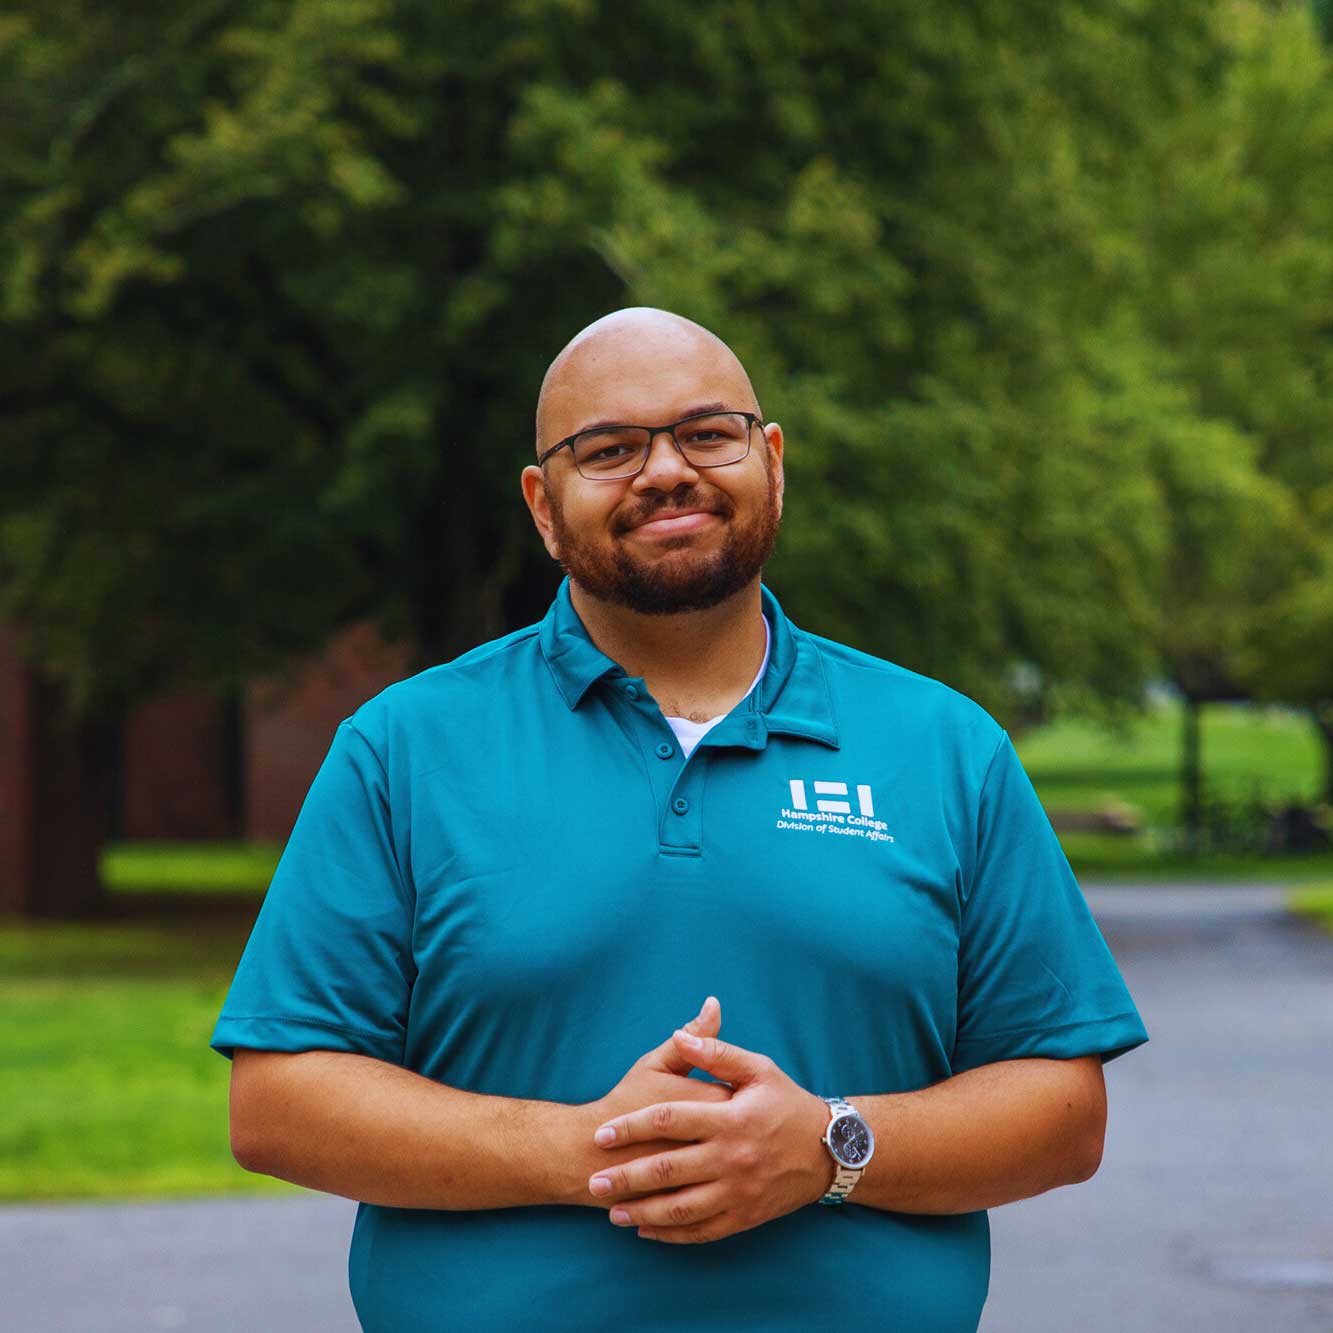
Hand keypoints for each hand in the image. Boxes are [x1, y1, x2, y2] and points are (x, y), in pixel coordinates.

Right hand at [574, 997, 731, 1207]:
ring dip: (738, 1162)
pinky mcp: (691, 1203)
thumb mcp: (656, 1064)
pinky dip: (722, 1191)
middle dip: (749, 1131)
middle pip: (749, 1136)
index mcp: (706, 1105)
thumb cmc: (624, 1101)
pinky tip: (718, 1180)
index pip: (747, 1097)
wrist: (587, 1151)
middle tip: (740, 1125)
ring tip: (729, 1152)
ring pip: (738, 1171)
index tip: (741, 1095)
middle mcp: (710, 1143)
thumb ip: (691, 1039)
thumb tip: (714, 1005)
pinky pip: (720, 1201)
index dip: (747, 1095)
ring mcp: (702, 1177)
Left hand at [586, 1029, 831, 1243]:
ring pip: (681, 1208)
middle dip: (626, 1178)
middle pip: (667, 1170)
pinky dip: (671, 1233)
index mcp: (731, 1118)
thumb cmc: (788, 1102)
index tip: (602, 1133)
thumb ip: (716, 1053)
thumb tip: (679, 1034)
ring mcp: (739, 1192)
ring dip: (642, 1211)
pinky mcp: (745, 1217)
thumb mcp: (758, 1068)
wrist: (830, 1150)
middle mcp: (732, 1158)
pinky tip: (646, 1228)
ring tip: (612, 1211)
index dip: (632, 1127)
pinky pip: (702, 1231)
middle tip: (594, 1182)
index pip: (669, 1120)